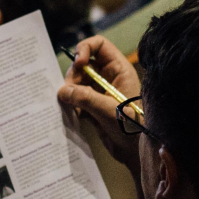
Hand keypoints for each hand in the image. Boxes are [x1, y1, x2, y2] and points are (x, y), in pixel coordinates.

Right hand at [58, 36, 141, 172]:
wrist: (136, 152)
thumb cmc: (131, 127)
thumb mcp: (107, 109)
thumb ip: (84, 97)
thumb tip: (62, 92)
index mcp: (118, 70)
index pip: (99, 45)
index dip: (85, 49)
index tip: (78, 64)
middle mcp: (108, 77)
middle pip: (83, 65)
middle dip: (73, 77)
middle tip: (68, 93)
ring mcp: (100, 92)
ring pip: (77, 83)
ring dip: (70, 93)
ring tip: (72, 107)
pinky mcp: (93, 107)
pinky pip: (76, 99)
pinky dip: (71, 105)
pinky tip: (75, 116)